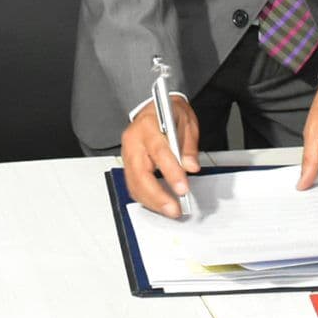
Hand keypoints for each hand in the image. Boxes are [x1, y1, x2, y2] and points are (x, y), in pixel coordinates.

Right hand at [120, 94, 199, 218]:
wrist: (156, 107)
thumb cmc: (170, 113)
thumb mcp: (186, 122)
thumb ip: (188, 146)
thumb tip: (191, 166)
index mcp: (148, 125)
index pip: (159, 152)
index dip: (171, 173)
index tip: (182, 189)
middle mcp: (133, 140)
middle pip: (140, 174)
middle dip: (157, 196)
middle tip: (173, 209)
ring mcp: (127, 153)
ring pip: (134, 183)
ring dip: (151, 201)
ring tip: (169, 210)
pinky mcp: (127, 164)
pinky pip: (133, 185)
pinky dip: (145, 197)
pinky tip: (158, 203)